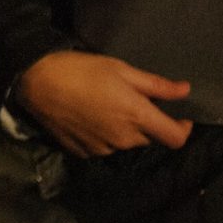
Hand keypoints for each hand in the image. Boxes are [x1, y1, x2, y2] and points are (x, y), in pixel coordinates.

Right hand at [16, 50, 193, 157]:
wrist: (37, 81)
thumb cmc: (82, 70)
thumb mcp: (121, 69)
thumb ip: (156, 85)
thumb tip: (185, 90)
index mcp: (137, 117)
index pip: (175, 139)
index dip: (183, 129)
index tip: (180, 117)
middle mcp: (124, 139)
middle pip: (148, 138)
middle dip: (146, 123)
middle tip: (130, 100)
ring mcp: (103, 149)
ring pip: (125, 143)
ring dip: (124, 130)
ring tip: (105, 107)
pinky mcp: (84, 153)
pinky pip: (104, 147)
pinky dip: (104, 136)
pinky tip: (89, 118)